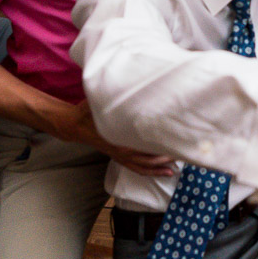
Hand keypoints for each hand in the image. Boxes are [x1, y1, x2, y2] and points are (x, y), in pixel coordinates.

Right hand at [49, 101, 174, 176]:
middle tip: (181, 152)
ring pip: (143, 167)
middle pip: (148, 158)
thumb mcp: (101, 103)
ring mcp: (120, 156)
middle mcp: (122, 150)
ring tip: (174, 168)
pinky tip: (160, 171)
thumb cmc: (90, 112)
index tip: (174, 140)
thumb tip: (129, 87)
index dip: (160, 144)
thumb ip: (115, 98)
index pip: (144, 144)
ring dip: (159, 168)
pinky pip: (136, 168)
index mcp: (120, 137)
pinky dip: (149, 171)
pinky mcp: (119, 158)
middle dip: (165, 157)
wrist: (76, 124)